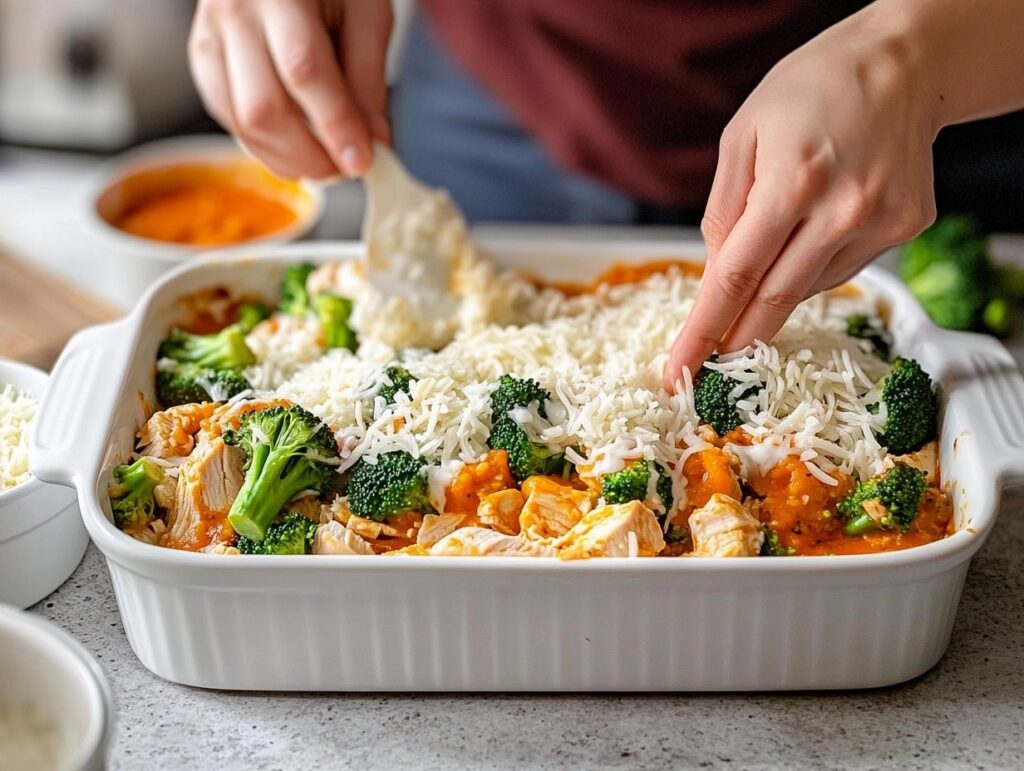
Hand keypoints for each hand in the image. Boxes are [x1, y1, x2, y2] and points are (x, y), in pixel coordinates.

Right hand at [188, 0, 392, 179]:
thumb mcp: (366, 10)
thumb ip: (368, 77)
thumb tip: (371, 142)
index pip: (305, 70)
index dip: (335, 125)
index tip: (362, 161)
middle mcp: (234, 9)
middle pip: (263, 108)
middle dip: (309, 155)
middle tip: (345, 169)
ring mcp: (209, 34)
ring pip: (240, 122)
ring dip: (287, 158)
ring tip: (324, 161)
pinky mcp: (202, 56)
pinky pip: (227, 116)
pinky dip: (263, 143)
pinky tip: (293, 143)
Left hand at [664, 8, 937, 390]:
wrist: (902, 64)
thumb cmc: (810, 89)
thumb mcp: (742, 135)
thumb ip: (723, 211)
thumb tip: (716, 277)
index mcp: (793, 181)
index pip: (737, 277)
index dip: (704, 331)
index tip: (680, 371)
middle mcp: (843, 208)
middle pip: (775, 300)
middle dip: (737, 337)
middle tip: (711, 361)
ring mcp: (881, 221)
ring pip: (809, 288)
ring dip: (775, 290)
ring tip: (775, 243)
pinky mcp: (906, 226)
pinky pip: (842, 270)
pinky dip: (811, 267)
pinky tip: (812, 231)